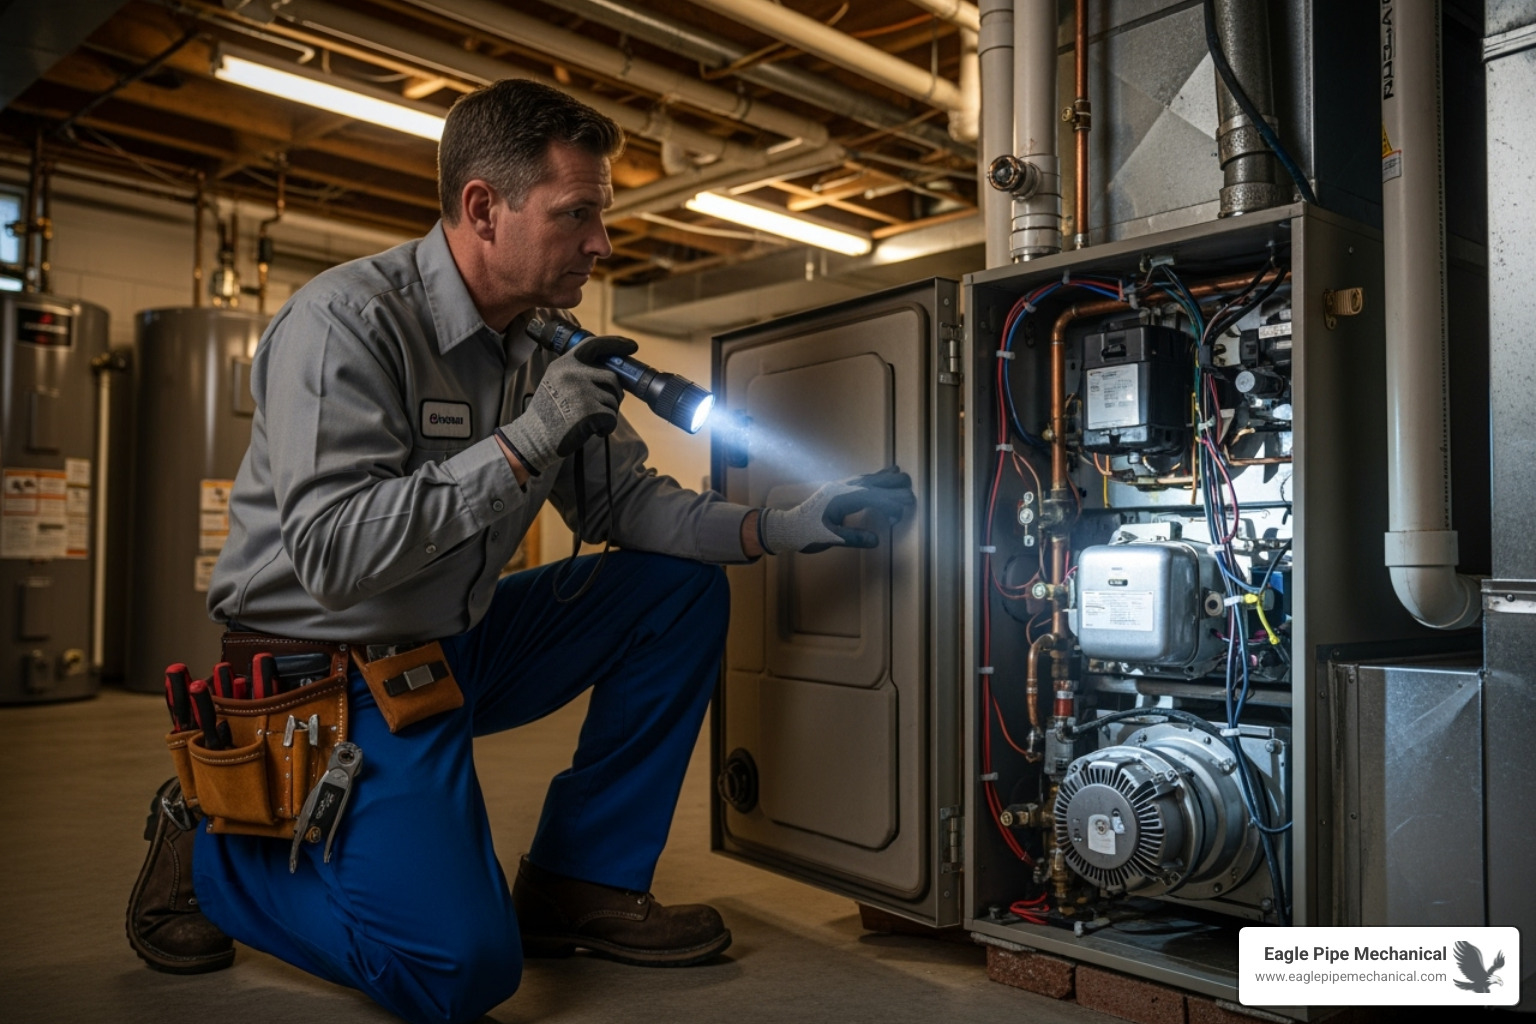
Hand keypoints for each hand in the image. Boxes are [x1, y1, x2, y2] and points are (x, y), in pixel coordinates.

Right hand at [498, 335, 637, 474]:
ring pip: (613, 400)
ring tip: (589, 421)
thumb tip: (610, 373)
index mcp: (564, 364)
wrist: (534, 438)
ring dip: (607, 413)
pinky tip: (592, 431)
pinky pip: (612, 418)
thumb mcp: (555, 382)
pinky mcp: (590, 411)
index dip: (615, 344)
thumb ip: (578, 372)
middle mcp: (573, 373)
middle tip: (602, 407)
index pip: (594, 345)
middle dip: (613, 394)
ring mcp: (582, 392)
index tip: (631, 346)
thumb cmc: (548, 414)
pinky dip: (606, 427)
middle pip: (612, 378)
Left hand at [759, 467, 914, 554]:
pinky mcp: (845, 485)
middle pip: (889, 481)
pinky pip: (871, 477)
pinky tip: (891, 474)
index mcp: (848, 497)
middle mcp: (850, 486)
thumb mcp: (830, 538)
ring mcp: (848, 483)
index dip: (896, 509)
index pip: (883, 497)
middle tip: (902, 511)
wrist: (788, 526)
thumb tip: (878, 540)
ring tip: (903, 495)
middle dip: (902, 494)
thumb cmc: (808, 533)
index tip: (894, 522)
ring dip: (896, 485)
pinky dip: (885, 478)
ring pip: (881, 476)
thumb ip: (854, 538)